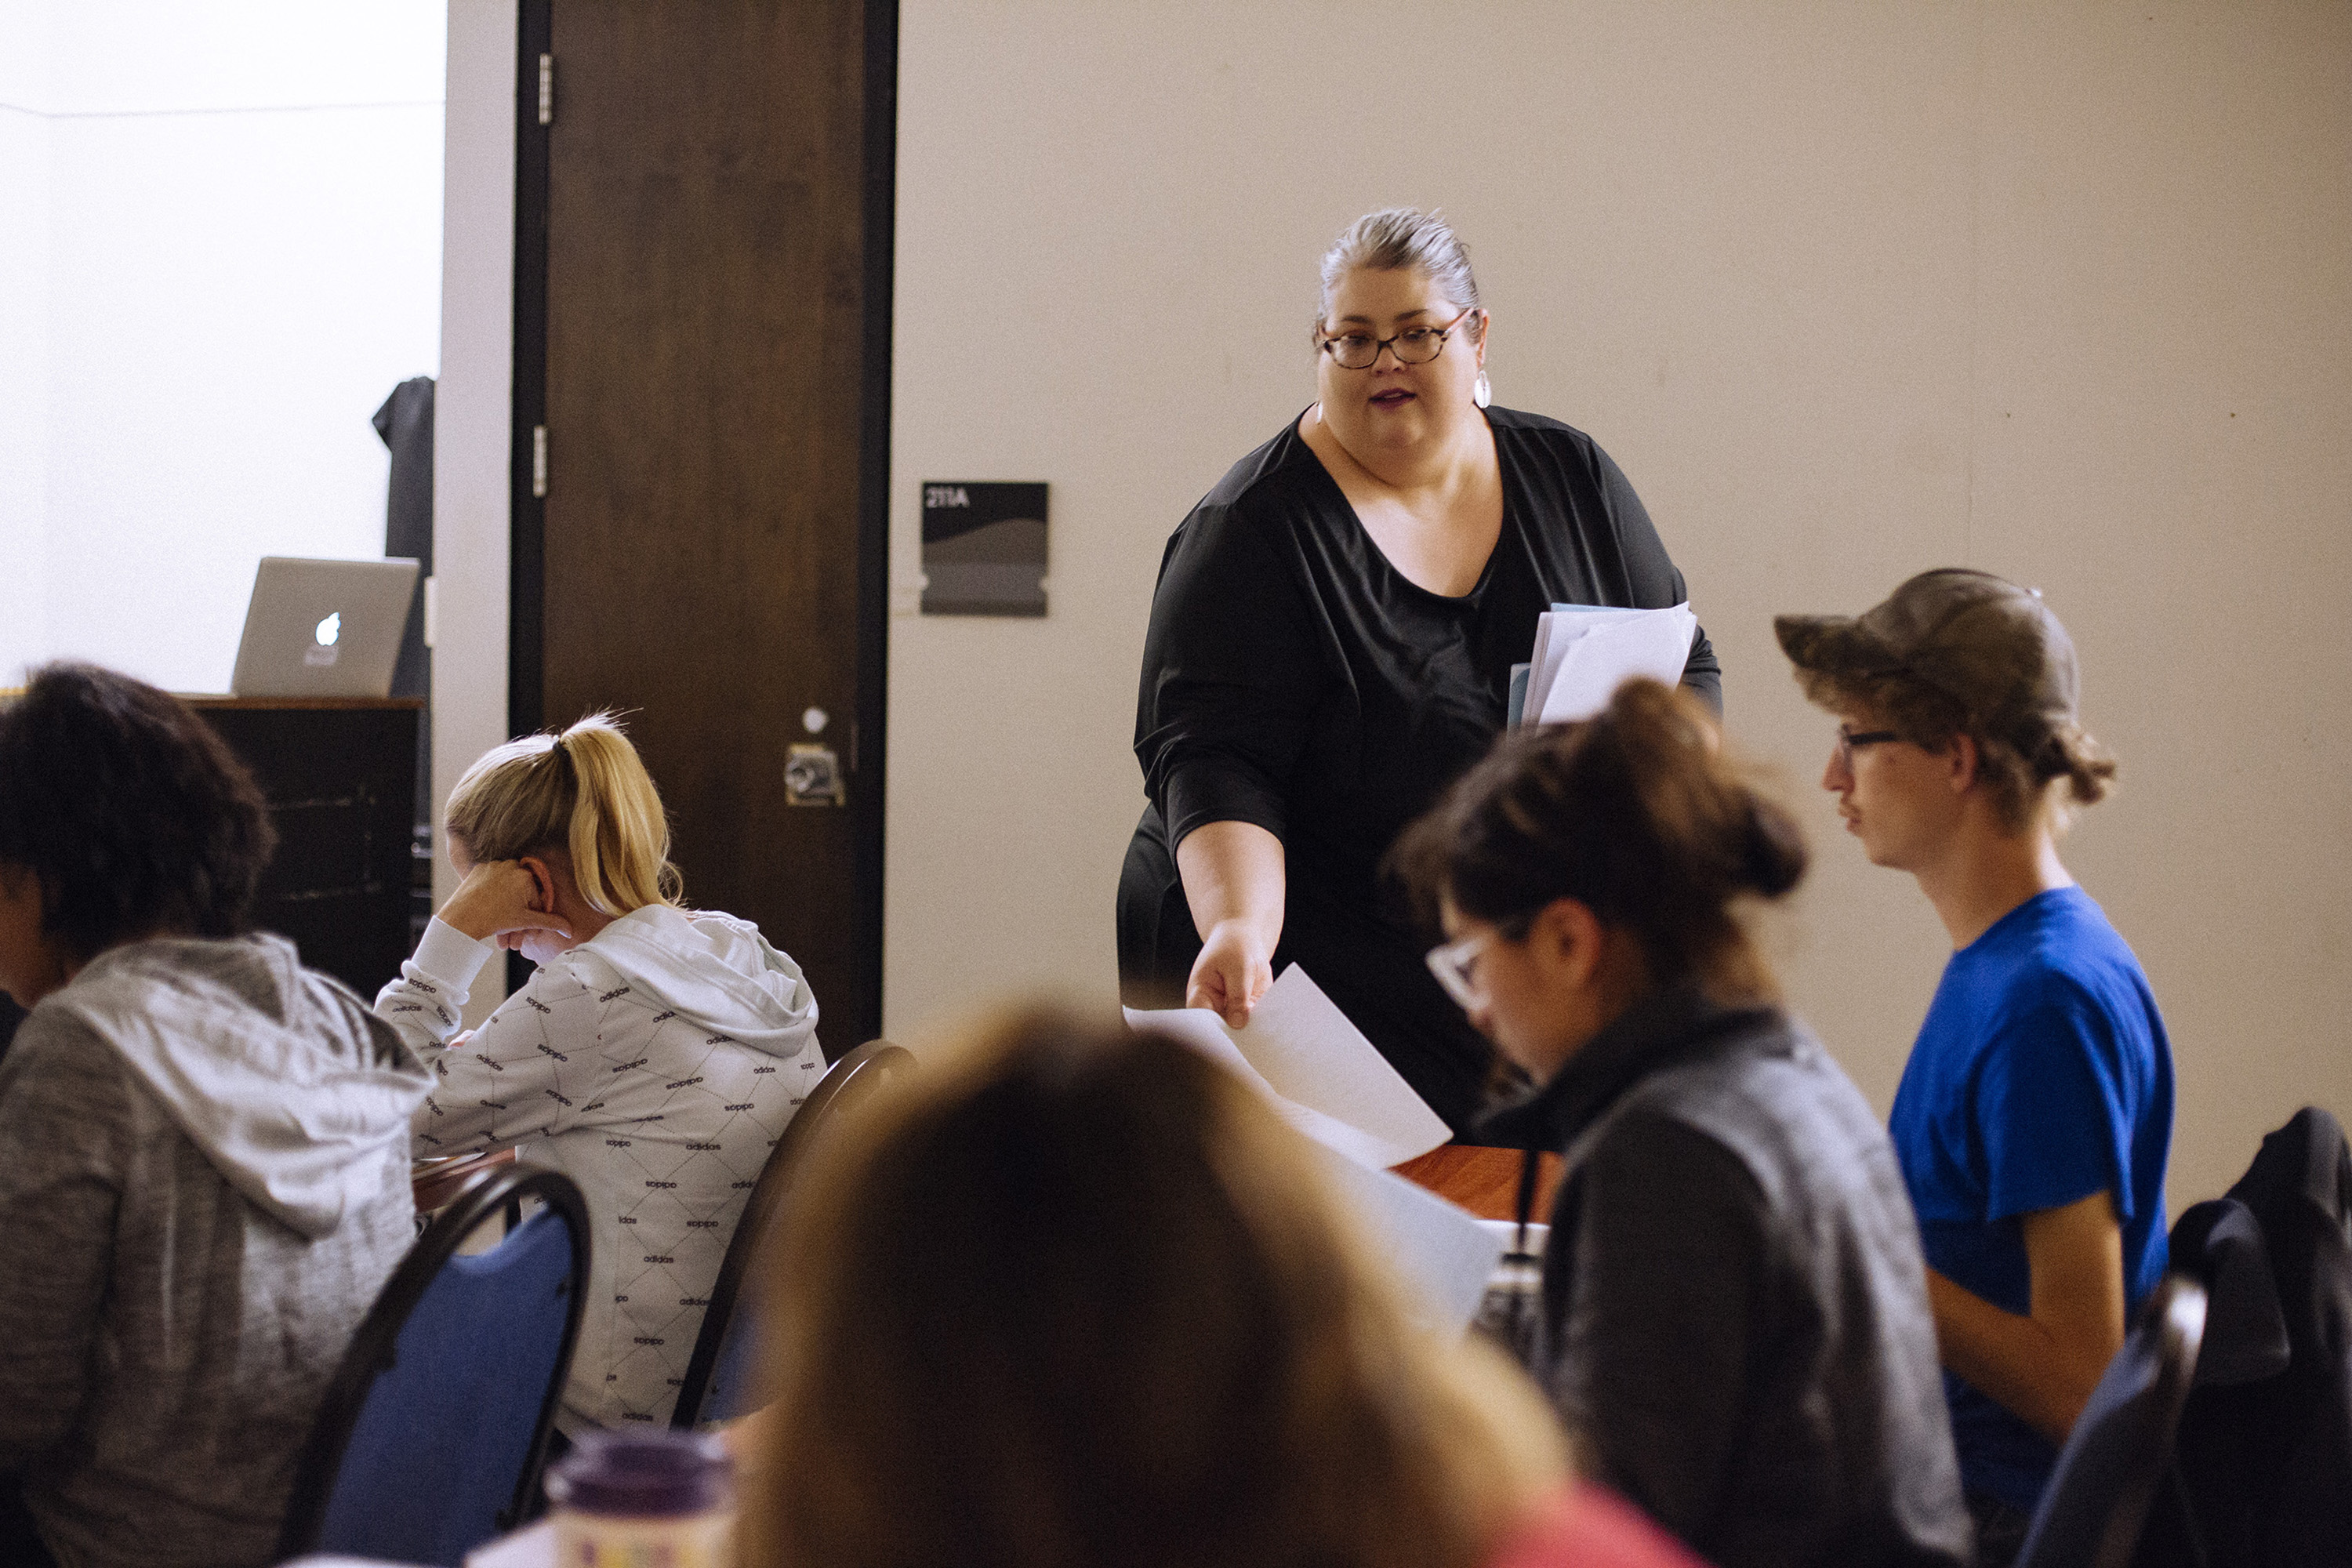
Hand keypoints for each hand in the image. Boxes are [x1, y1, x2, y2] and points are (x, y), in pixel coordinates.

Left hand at [438, 859, 571, 946]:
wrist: (460, 919)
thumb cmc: (493, 919)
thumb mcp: (525, 921)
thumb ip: (550, 923)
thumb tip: (569, 929)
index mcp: (526, 876)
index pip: (536, 899)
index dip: (533, 919)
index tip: (526, 932)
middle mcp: (511, 866)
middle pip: (520, 895)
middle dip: (517, 920)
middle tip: (512, 937)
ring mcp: (493, 866)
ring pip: (506, 891)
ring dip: (506, 912)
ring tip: (500, 933)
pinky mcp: (479, 869)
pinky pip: (492, 884)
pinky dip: (493, 898)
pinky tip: (490, 914)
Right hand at [1186, 917, 1273, 1028]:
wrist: (1244, 938)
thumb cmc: (1234, 947)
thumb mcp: (1238, 968)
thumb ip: (1238, 996)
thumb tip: (1238, 1024)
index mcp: (1200, 995)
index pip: (1203, 1023)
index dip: (1217, 1033)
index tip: (1235, 1035)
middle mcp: (1213, 1008)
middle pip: (1222, 1031)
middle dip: (1237, 1035)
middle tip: (1253, 1035)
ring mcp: (1230, 1011)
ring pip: (1240, 1031)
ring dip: (1252, 1031)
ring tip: (1265, 1028)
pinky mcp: (1247, 1011)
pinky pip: (1254, 1023)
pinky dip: (1263, 1023)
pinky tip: (1271, 1021)